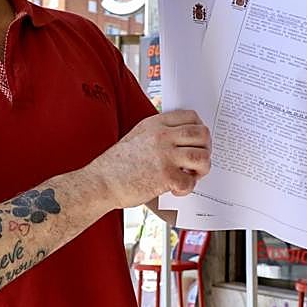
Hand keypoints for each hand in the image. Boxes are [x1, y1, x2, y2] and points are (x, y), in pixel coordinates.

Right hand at [91, 110, 210, 207]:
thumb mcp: (137, 135)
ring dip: (202, 168)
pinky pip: (190, 182)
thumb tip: (181, 136)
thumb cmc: (116, 164)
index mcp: (156, 124)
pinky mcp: (165, 176)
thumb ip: (158, 132)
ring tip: (192, 175)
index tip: (198, 140)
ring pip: (202, 157)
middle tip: (199, 160)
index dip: (200, 128)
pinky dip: (188, 188)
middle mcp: (162, 136)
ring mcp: (164, 155)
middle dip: (206, 148)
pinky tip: (177, 189)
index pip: (191, 116)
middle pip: (202, 134)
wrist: (100, 182)